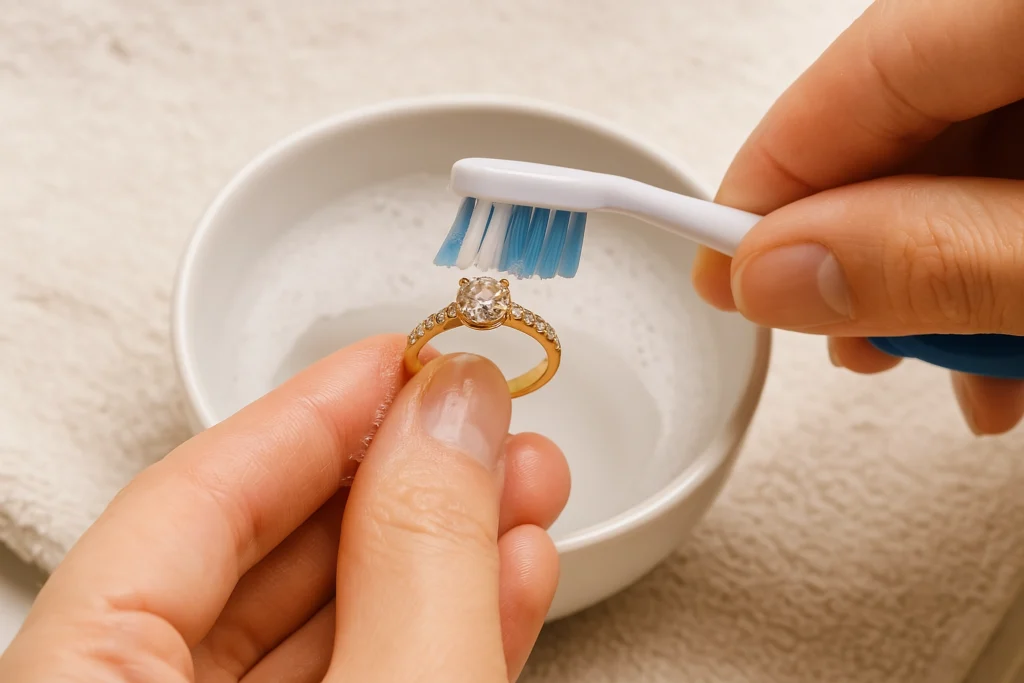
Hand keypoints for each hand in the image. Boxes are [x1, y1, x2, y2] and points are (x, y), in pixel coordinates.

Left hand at [0, 336, 569, 681]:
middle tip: (483, 422)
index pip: (184, 507)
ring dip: (442, 552)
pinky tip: (509, 574)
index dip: (311, 414)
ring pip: (326, 625)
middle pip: (259, 560)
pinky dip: (442, 629)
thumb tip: (451, 421)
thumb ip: (418, 563)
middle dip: (400, 479)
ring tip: (525, 490)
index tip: (402, 359)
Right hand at [692, 0, 1023, 434]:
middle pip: (914, 110)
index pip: (871, 67)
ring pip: (974, 145)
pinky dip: (1003, 249)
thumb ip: (938, 259)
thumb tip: (782, 273)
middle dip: (869, 238)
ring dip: (943, 261)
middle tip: (839, 332)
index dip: (777, 174)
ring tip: (955, 363)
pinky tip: (1014, 334)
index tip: (722, 267)